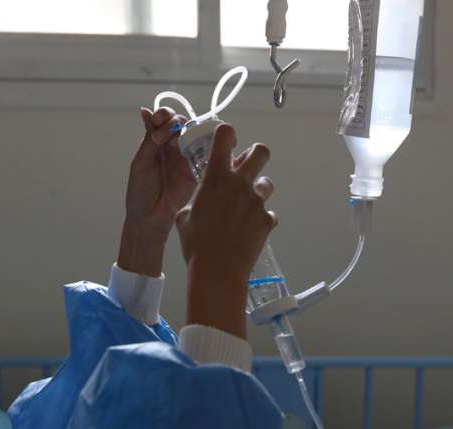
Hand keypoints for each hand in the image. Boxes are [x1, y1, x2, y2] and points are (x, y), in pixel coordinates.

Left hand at [118, 107, 196, 276]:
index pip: (163, 120)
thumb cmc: (140, 193)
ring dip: (188, 131)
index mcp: (156, 143)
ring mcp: (186, 158)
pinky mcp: (198, 171)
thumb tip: (146, 111)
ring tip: (177, 140)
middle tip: (166, 133)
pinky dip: (206, 146)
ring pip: (194, 135)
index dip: (163, 115)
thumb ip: (148, 140)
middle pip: (181, 123)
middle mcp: (172, 147)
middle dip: (175, 121)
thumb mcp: (140, 163)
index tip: (158, 120)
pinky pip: (205, 154)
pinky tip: (199, 145)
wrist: (150, 219)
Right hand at [176, 124, 276, 336]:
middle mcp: (239, 184)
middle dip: (257, 155)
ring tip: (247, 210)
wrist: (217, 270)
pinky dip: (261, 221)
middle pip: (261, 152)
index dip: (227, 134)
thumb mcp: (184, 216)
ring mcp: (255, 201)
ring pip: (267, 184)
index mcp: (216, 178)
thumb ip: (197, 200)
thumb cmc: (196, 244)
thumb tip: (201, 200)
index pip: (225, 137)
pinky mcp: (266, 220)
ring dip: (258, 193)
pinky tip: (249, 233)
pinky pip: (268, 214)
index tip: (226, 140)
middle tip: (249, 168)